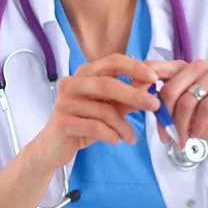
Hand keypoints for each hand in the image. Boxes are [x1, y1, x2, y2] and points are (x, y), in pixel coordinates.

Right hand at [31, 54, 159, 170]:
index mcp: (84, 74)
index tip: (154, 78)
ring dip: (123, 125)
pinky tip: (117, 140)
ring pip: (103, 110)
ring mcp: (65, 102)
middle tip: (155, 105)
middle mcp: (72, 83)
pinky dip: (111, 135)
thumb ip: (127, 98)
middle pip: (108, 83)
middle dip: (134, 95)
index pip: (112, 61)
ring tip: (131, 137)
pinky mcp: (62, 122)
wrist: (53, 147)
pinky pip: (95, 126)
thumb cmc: (83, 123)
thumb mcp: (108, 109)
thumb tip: (149, 86)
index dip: (134, 67)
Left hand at [134, 58, 207, 150]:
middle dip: (165, 117)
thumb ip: (159, 104)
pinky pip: (207, 106)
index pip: (154, 67)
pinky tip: (195, 133)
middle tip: (164, 137)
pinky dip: (198, 125)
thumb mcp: (176, 112)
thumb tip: (136, 102)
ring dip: (181, 125)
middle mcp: (197, 66)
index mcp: (180, 67)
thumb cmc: (202, 119)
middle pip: (170, 88)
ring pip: (188, 100)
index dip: (142, 84)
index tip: (135, 104)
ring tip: (180, 140)